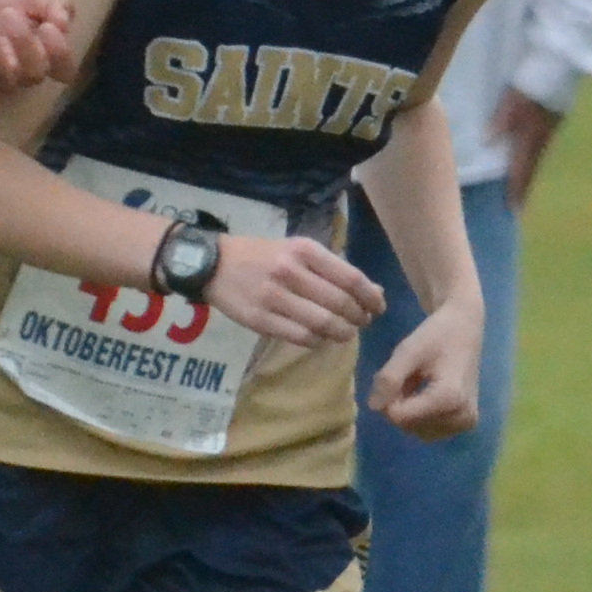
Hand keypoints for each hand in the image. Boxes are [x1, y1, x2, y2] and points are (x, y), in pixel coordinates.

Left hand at [0, 0, 78, 93]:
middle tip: (8, 14)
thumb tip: (65, 22)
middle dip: (24, 45)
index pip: (64, 68)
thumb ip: (52, 5)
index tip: (48, 26)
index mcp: (44, 50)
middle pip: (35, 75)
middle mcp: (25, 70)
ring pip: (8, 81)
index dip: (60, 54)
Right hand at [200, 228, 381, 347]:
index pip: (351, 278)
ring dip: (342, 333)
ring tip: (345, 333)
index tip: (378, 307)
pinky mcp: (261, 320)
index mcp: (305, 250)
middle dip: (359, 318)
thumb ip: (333, 270)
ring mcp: (275, 297)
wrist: (213, 264)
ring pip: (323, 324)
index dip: (371, 297)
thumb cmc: (262, 256)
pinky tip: (320, 338)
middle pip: (340, 304)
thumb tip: (374, 292)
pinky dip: (318, 341)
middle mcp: (291, 272)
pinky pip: (301, 337)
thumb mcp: (298, 251)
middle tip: (362, 322)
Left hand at [367, 301, 485, 438]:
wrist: (465, 327)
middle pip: (408, 425)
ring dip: (408, 410)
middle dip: (398, 404)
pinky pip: (430, 429)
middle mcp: (461, 416)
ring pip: (416, 430)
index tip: (393, 375)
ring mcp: (465, 423)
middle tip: (406, 376)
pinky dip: (420, 415)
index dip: (388, 398)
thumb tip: (373, 407)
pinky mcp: (466, 424)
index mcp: (449, 398)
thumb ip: (389, 378)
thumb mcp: (408, 350)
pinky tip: (425, 393)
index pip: (400, 416)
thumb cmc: (437, 335)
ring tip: (416, 383)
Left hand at [490, 88, 562, 206]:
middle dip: (525, 188)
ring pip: (538, 159)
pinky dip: (534, 159)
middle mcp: (542, 140)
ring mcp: (550, 131)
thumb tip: (486, 142)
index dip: (517, 190)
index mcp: (531, 139)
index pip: (522, 171)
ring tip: (524, 187)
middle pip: (532, 170)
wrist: (559, 68)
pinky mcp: (554, 121)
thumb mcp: (511, 102)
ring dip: (530, 174)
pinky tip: (531, 158)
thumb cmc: (532, 85)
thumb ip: (499, 122)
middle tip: (520, 206)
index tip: (513, 210)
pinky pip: (541, 148)